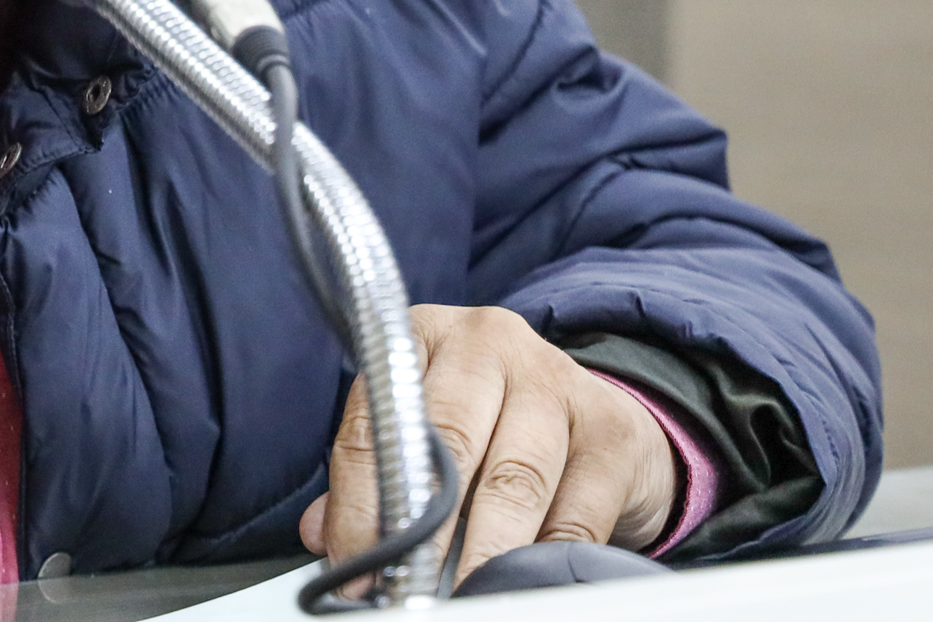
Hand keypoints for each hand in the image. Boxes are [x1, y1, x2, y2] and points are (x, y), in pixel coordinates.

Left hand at [300, 306, 675, 581]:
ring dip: (482, 553)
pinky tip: (524, 583)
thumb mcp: (428, 434)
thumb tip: (320, 533)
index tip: (354, 566)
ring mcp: (557, 380)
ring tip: (462, 595)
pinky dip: (545, 559)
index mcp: (426, 337)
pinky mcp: (612, 429)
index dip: (360, 503)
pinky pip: (576, 513)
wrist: (600, 420)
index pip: (378, 421)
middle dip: (421, 530)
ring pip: (513, 481)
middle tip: (405, 588)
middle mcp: (489, 343)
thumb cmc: (495, 428)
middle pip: (447, 442)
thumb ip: (375, 477)